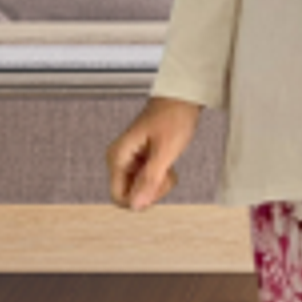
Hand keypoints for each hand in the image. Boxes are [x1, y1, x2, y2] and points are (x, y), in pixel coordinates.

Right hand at [107, 98, 203, 212]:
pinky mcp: (140, 158)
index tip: (158, 184)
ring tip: (168, 166)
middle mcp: (119, 158)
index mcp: (118, 156)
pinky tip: (168, 164)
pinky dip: (160, 176)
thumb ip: (150, 179)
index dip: (141, 198)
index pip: (119, 197)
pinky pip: (146, 178)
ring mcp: (130, 159)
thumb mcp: (165, 150)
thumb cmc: (174, 115)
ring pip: (139, 188)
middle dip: (151, 191)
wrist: (183, 96)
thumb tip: (136, 205)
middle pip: (130, 194)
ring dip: (157, 183)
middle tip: (166, 173)